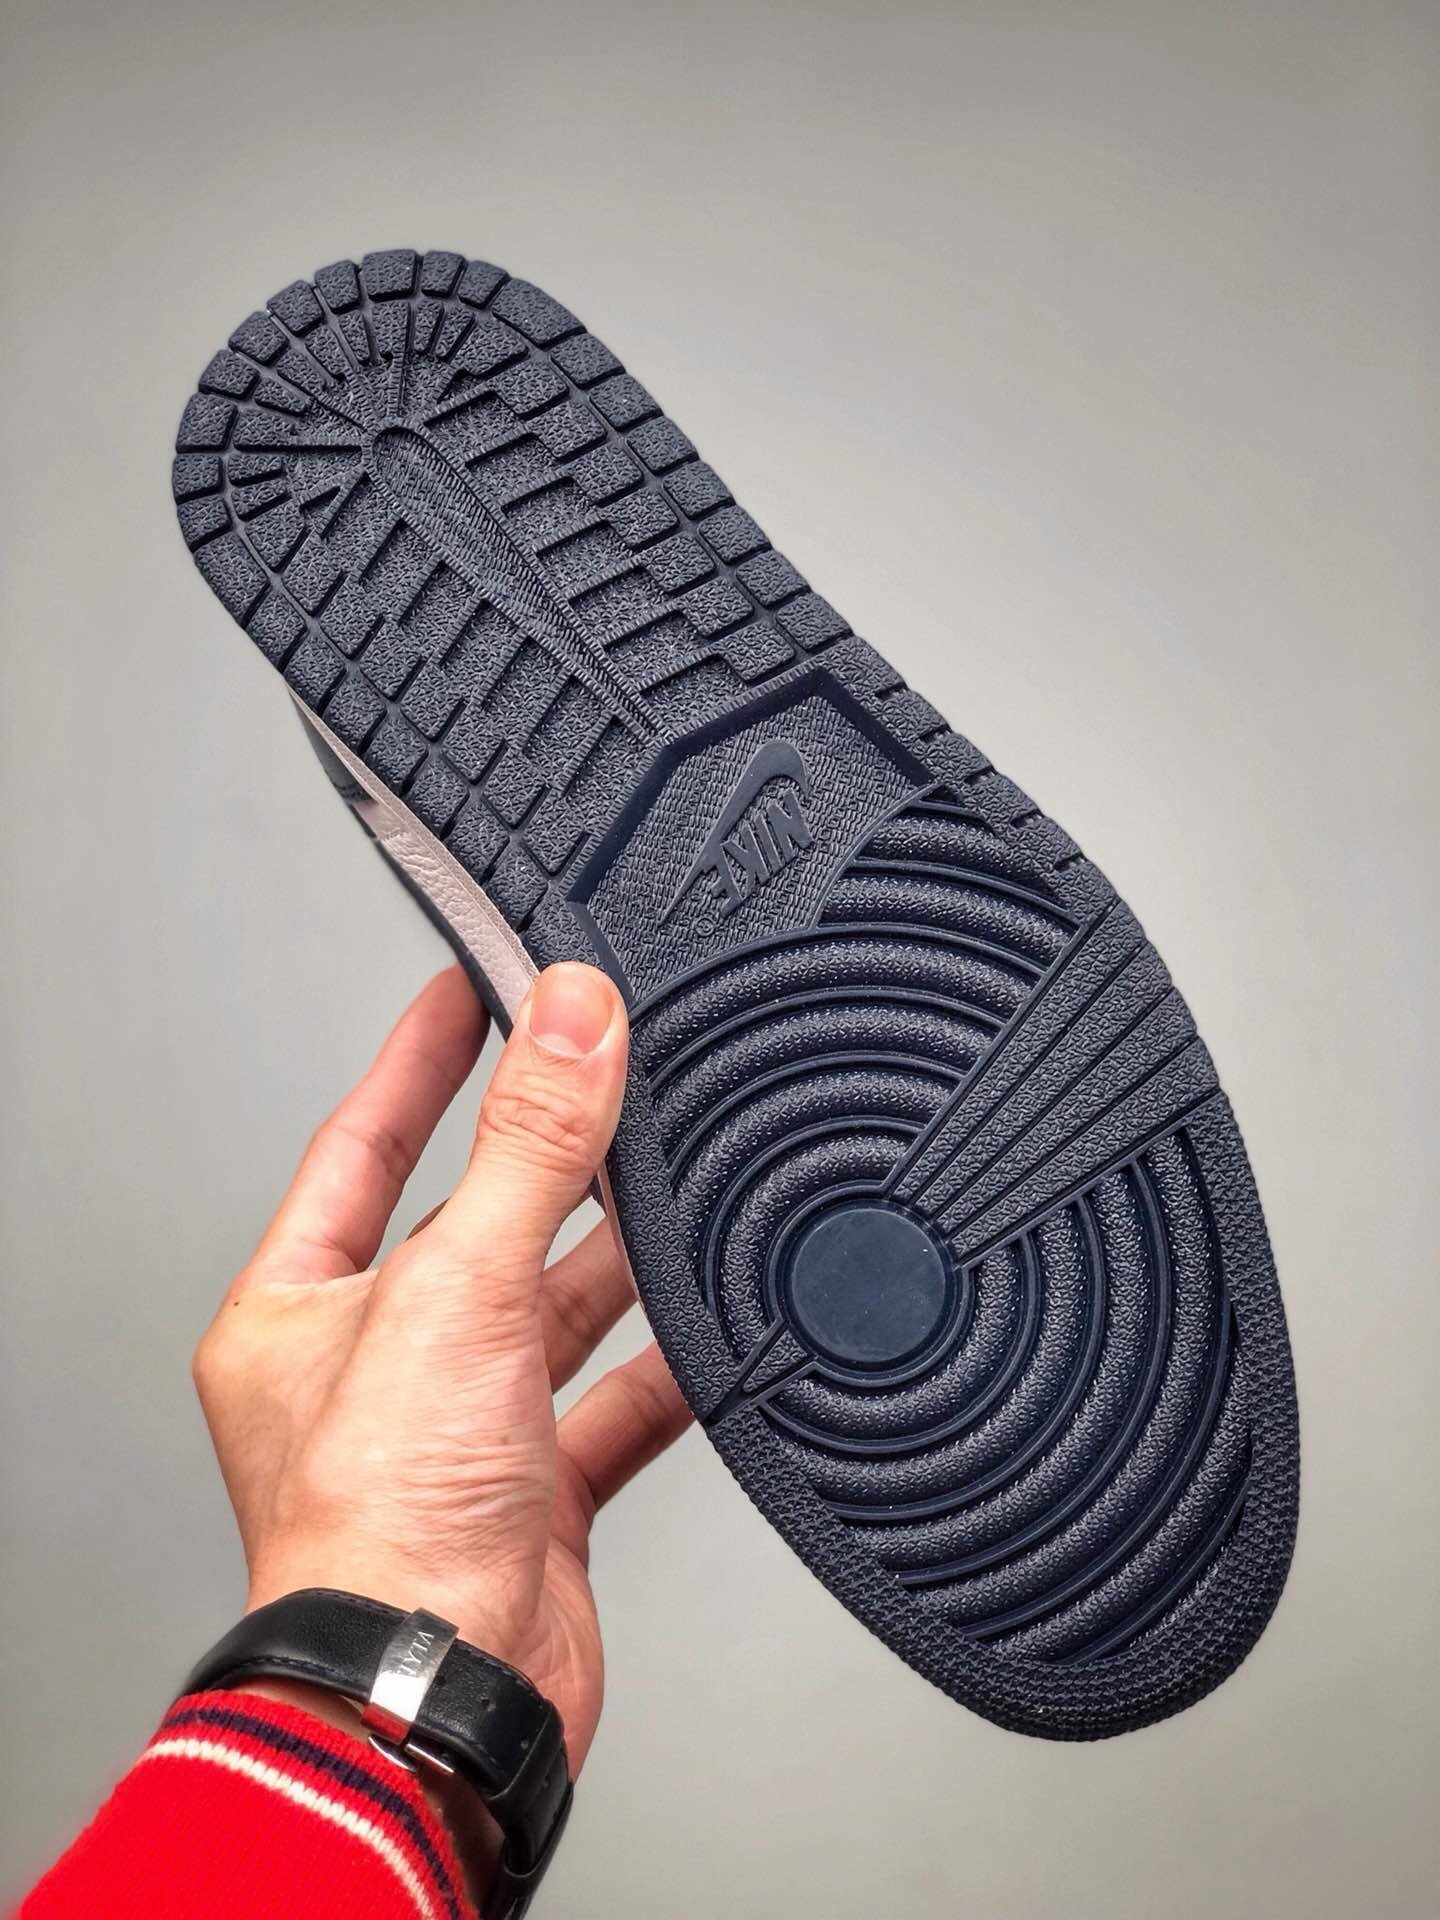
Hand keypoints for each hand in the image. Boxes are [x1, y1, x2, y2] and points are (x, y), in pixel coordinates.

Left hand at [192, 962, 690, 1773]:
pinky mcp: (532, 1494)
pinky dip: (667, 1368)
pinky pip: (612, 1406)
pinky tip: (718, 1326)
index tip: (470, 985)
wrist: (438, 1695)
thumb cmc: (381, 1523)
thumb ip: (528, 1149)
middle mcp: (373, 1369)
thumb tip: (571, 1018)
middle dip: (545, 1158)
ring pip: (551, 1314)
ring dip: (616, 1260)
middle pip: (472, 1227)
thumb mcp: (456, 1290)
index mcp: (298, 1312)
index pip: (363, 1145)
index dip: (420, 1059)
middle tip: (608, 1071)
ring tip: (680, 1182)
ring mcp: (456, 1433)